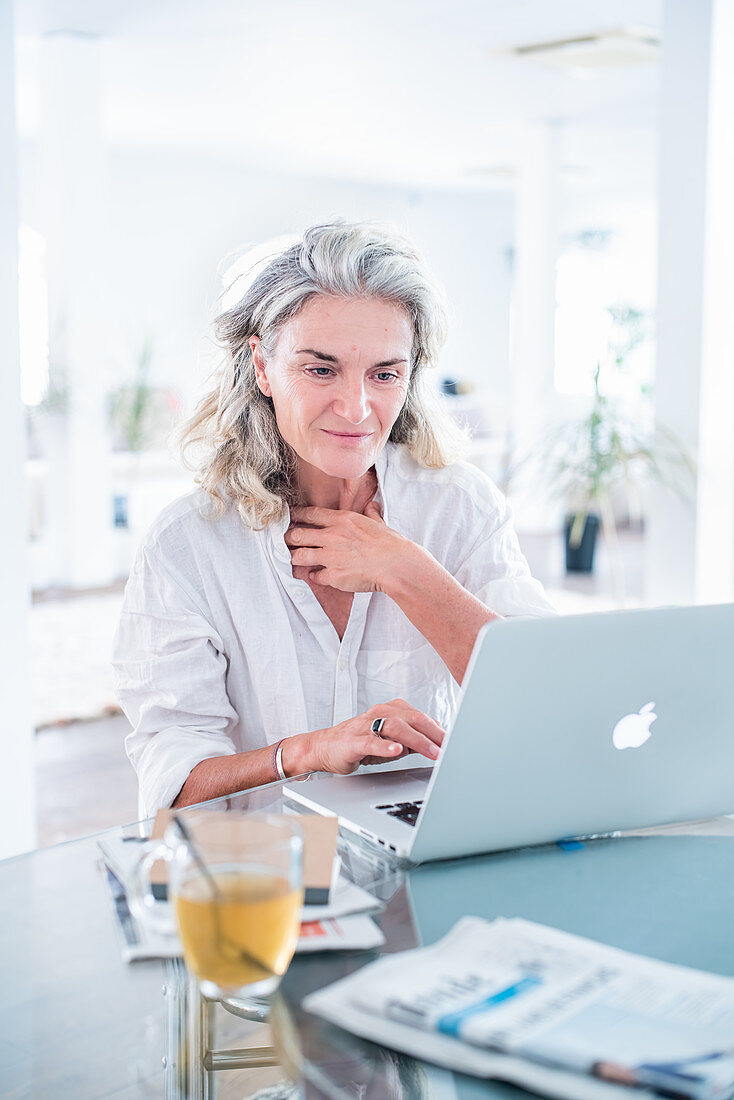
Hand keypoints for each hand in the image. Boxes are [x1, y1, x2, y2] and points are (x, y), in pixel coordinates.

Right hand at [284, 699, 445, 775]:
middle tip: (449, 748)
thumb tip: (436, 746)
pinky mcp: (353, 741)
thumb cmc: (359, 743)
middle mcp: (380, 713)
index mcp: (391, 711)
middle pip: (412, 718)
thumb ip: (411, 741)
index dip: (440, 730)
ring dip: (417, 740)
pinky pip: (371, 741)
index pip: (421, 718)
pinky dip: (385, 746)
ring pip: (395, 727)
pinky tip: (397, 750)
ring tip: (432, 752)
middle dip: (434, 734)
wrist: (324, 748)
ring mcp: (366, 726)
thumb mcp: (391, 742)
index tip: (456, 742)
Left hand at [285, 502, 419, 592]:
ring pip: (300, 555)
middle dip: (288, 537)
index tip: (289, 516)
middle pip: (298, 534)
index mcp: (342, 520)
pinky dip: (314, 576)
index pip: (311, 514)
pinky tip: (315, 576)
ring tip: (292, 559)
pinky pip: (315, 576)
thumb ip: (371, 513)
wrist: (395, 565)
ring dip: (295, 557)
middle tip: (285, 540)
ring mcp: (330, 556)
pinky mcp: (332, 575)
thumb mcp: (379, 522)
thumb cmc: (390, 544)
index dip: (297, 515)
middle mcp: (331, 536)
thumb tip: (372, 505)